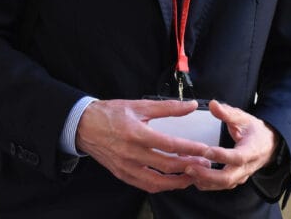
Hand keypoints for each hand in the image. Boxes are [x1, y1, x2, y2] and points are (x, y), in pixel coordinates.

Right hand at [76, 98, 211, 192]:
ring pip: (157, 182)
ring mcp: (126, 166)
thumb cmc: (112, 113)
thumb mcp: (139, 105)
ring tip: (193, 176)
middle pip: (166, 165)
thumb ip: (167, 107)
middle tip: (205, 163)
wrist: (85, 126)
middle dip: (189, 166)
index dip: (189, 149)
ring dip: (177, 181)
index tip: (205, 150)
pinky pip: (145, 185)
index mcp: (137, 133)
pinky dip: (161, 185)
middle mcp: (131, 153)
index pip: (169, 144)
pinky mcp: (121, 174)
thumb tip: (190, 106)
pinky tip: (172, 181)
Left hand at [184, 100, 278, 190]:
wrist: (267, 145)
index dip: (222, 156)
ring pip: (222, 185)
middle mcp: (246, 168)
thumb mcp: (244, 118)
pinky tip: (192, 176)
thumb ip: (228, 113)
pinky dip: (206, 183)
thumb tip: (212, 104)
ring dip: (204, 180)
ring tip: (187, 171)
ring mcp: (240, 176)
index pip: (237, 157)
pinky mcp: (234, 180)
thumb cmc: (254, 130)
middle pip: (228, 178)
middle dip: (207, 175)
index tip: (206, 151)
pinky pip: (220, 186)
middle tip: (189, 167)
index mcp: (251, 151)